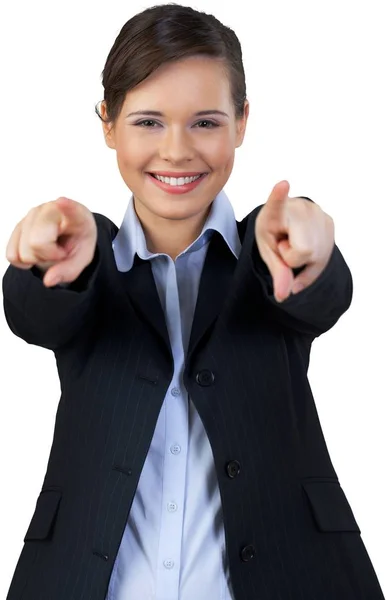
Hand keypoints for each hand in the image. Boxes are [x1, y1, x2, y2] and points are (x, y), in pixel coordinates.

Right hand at [5, 197, 96, 286]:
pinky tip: (37, 251)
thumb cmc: (77, 241)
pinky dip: (23, 260)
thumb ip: (69, 270)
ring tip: (49, 250)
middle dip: (47, 256)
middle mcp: (49, 210)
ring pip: (22, 251)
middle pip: (36, 242)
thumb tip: (48, 281)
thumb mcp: (82, 258)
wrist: (69, 233)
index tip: (62, 201)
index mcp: (76, 215)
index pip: (71, 209)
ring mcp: (31, 215)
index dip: (66, 206)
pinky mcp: (18, 225)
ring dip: (36, 258)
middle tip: (59, 252)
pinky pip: (11, 255)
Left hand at [255, 180, 334, 301]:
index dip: (279, 196)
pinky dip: (313, 263)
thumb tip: (284, 295)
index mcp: (276, 212)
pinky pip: (324, 256)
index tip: (282, 185)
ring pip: (316, 256)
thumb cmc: (273, 233)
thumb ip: (276, 272)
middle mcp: (301, 209)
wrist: (286, 221)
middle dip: (292, 259)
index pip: (277, 204)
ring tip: (294, 245)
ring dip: (304, 261)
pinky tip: (306, 251)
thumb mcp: (267, 253)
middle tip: (284, 246)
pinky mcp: (330, 222)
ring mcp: (319, 214)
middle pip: (303, 251)